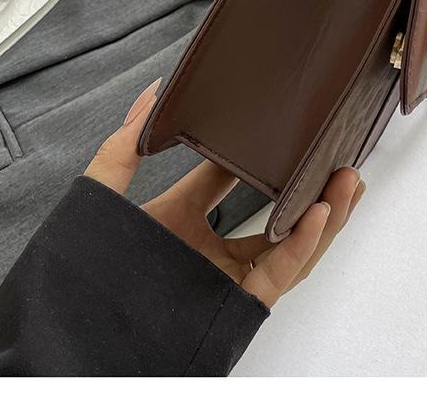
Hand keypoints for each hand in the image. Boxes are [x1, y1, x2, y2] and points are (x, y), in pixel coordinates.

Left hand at [84, 78, 365, 306]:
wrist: (77, 334)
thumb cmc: (88, 270)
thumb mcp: (104, 196)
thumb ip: (124, 145)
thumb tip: (152, 93)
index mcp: (182, 223)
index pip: (226, 182)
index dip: (255, 156)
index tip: (279, 127)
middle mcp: (211, 252)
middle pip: (275, 218)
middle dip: (312, 190)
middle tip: (337, 159)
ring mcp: (227, 279)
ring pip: (292, 247)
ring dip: (326, 216)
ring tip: (348, 181)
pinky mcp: (237, 303)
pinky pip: (280, 275)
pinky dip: (304, 245)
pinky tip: (320, 214)